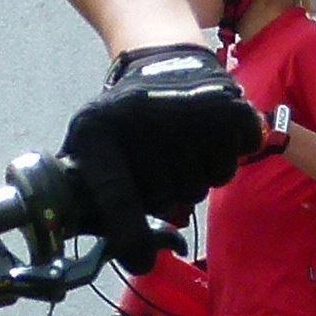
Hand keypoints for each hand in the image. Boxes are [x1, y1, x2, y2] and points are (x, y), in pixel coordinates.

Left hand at [56, 44, 265, 260]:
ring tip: (179, 144)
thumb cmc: (123, 115)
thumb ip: (88, 194)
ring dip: (192, 178)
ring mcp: (189, 113)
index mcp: (99, 130)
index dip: (129, 238)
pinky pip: (227, 169)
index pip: (115, 199)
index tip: (141, 260)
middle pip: (163, 201)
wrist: (161, 56)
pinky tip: (204, 136)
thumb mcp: (88, 143)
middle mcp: (143, 119)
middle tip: (157, 163)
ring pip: (198, 188)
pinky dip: (220, 160)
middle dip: (162, 195)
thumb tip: (101, 244)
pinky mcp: (228, 110)